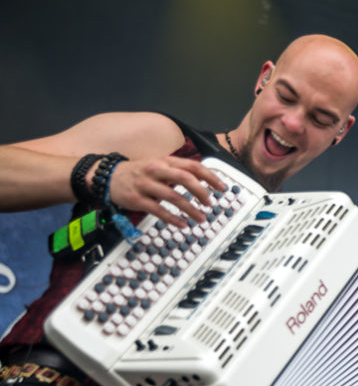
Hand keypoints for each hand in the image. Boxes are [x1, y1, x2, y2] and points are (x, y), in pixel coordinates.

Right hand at [100, 156, 226, 227]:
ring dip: (190, 209)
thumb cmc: (138, 173)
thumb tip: (203, 180)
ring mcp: (146, 185)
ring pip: (173, 197)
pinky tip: (182, 224)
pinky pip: (159, 211)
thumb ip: (179, 172)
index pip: (193, 166)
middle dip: (202, 192)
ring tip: (201, 218)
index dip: (210, 177)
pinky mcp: (137, 199)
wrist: (107, 176)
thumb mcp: (159, 166)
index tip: (222, 188)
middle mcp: (156, 171)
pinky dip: (173, 219)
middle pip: (185, 178)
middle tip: (210, 203)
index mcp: (165, 161)